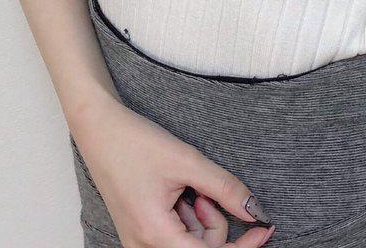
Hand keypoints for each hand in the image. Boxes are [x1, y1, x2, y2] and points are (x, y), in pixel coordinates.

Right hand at [72, 94, 274, 246]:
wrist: (99, 130)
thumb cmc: (136, 143)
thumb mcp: (187, 161)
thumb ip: (224, 188)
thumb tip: (255, 211)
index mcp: (154, 235)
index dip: (242, 246)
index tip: (265, 230)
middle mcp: (143, 247)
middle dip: (214, 223)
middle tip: (205, 190)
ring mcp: (138, 241)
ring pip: (187, 244)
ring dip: (199, 219)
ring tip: (189, 187)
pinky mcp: (138, 232)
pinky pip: (172, 236)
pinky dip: (185, 217)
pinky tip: (179, 193)